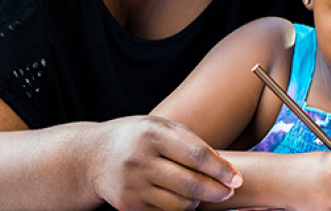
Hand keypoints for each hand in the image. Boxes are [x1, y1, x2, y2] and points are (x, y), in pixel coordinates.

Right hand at [87, 116, 242, 209]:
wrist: (92, 157)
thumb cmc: (137, 138)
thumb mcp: (160, 127)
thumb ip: (191, 142)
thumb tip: (224, 167)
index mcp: (152, 135)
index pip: (196, 155)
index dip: (221, 169)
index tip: (237, 179)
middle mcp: (140, 160)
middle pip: (189, 183)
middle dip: (216, 191)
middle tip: (229, 192)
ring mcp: (132, 185)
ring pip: (179, 204)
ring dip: (198, 202)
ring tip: (203, 193)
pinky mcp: (128, 205)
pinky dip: (180, 210)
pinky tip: (184, 201)